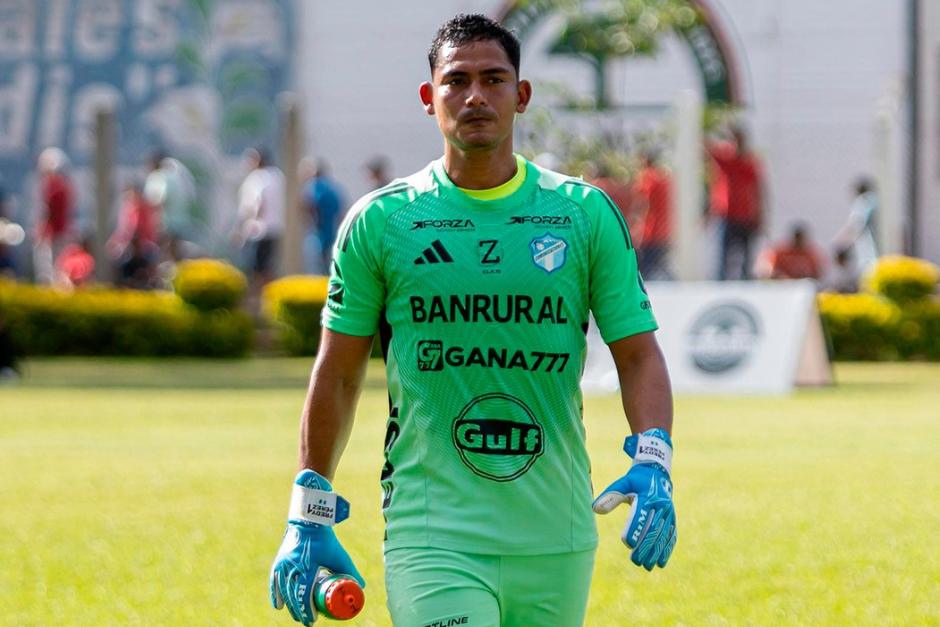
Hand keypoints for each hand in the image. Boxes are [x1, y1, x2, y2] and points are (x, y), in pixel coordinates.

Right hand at [270, 470, 364, 625]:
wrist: (309, 522)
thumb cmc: (326, 540)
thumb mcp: (339, 556)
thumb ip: (350, 570)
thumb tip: (362, 586)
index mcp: (308, 567)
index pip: (305, 594)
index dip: (307, 610)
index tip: (312, 620)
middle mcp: (293, 567)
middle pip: (294, 595)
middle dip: (299, 611)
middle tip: (306, 621)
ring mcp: (284, 564)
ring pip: (284, 590)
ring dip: (289, 605)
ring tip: (296, 616)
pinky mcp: (279, 561)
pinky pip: (274, 581)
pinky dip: (275, 594)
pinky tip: (278, 606)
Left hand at [592, 428, 676, 570]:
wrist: (657, 474)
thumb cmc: (635, 481)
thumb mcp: (622, 483)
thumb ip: (610, 496)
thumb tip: (595, 509)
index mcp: (648, 496)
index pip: (642, 515)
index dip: (635, 529)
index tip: (627, 543)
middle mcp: (662, 505)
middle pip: (654, 529)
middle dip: (645, 547)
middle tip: (635, 561)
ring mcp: (669, 513)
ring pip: (664, 535)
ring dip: (656, 553)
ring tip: (647, 566)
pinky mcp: (673, 519)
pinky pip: (671, 536)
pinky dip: (667, 550)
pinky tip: (661, 563)